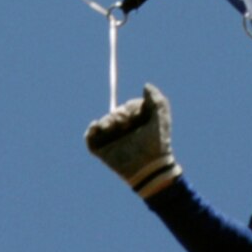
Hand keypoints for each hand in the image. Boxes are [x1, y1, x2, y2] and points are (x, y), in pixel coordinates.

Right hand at [86, 82, 181, 197]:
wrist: (151, 166)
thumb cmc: (159, 142)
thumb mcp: (161, 117)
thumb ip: (157, 99)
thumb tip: (145, 85)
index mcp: (135, 122)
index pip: (127, 108)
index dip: (130, 108)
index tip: (136, 115)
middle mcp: (123, 130)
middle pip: (114, 114)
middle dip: (118, 115)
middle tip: (125, 122)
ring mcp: (111, 140)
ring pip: (102, 123)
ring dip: (107, 121)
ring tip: (113, 127)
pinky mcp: (102, 150)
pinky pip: (90, 138)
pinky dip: (91, 131)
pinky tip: (97, 126)